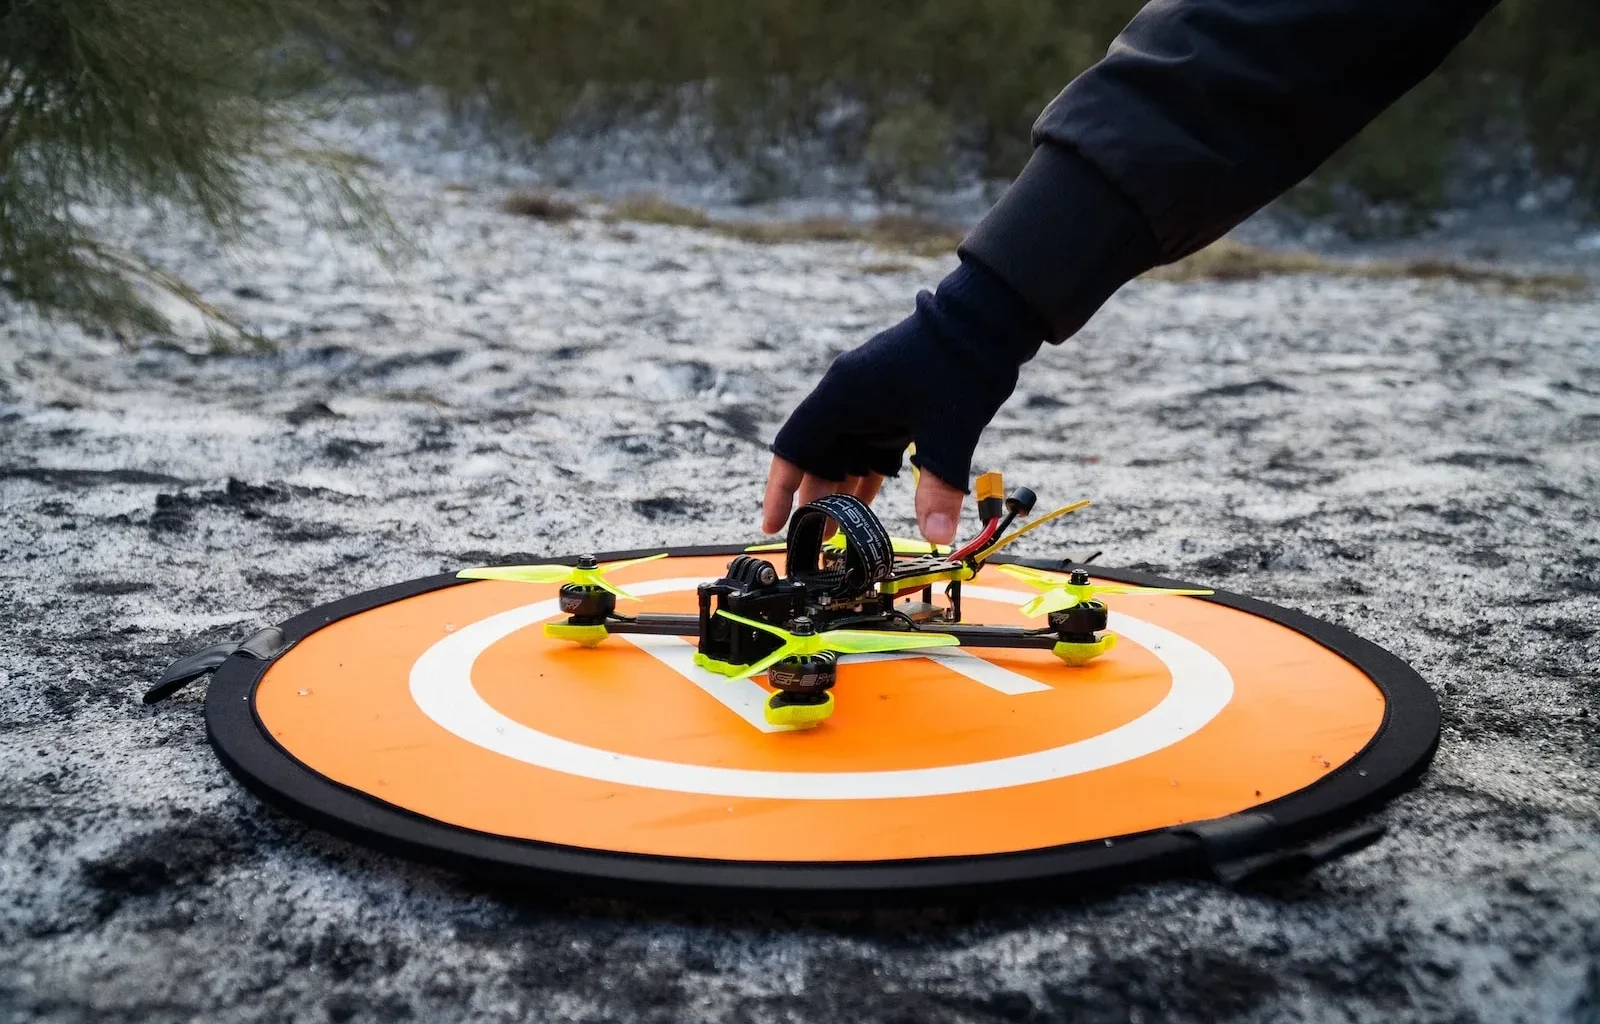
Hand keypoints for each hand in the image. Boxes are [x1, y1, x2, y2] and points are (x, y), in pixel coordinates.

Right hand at [758, 258, 1045, 544]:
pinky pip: (870, 450)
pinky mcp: (894, 407)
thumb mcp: (949, 429)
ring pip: (844, 456)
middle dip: (815, 500)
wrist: (986, 319)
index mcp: (842, 396)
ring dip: (842, 492)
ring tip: (840, 532)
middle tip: (817, 541)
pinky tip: (869, 507)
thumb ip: (939, 485)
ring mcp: (870, 403)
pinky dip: (868, 478)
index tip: (773, 524)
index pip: (793, 448)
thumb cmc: (958, 362)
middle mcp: (848, 400)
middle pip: (817, 457)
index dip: (780, 490)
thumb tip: (937, 535)